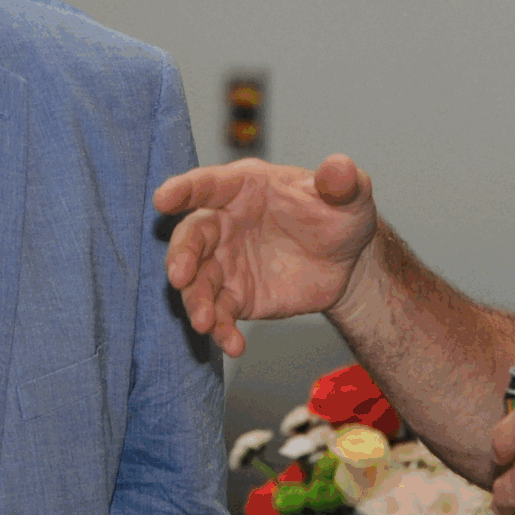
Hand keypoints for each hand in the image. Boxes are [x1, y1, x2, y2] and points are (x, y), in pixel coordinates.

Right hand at [156, 154, 380, 356]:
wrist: (348, 261)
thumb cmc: (340, 214)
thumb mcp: (350, 193)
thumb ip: (342, 181)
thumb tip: (340, 169)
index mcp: (246, 187)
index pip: (209, 184)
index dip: (185, 189)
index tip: (163, 199)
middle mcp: (226, 222)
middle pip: (192, 236)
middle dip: (181, 255)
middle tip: (178, 276)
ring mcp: (226, 261)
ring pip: (197, 280)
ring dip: (195, 301)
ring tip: (205, 323)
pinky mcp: (235, 295)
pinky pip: (219, 313)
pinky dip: (221, 330)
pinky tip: (233, 345)